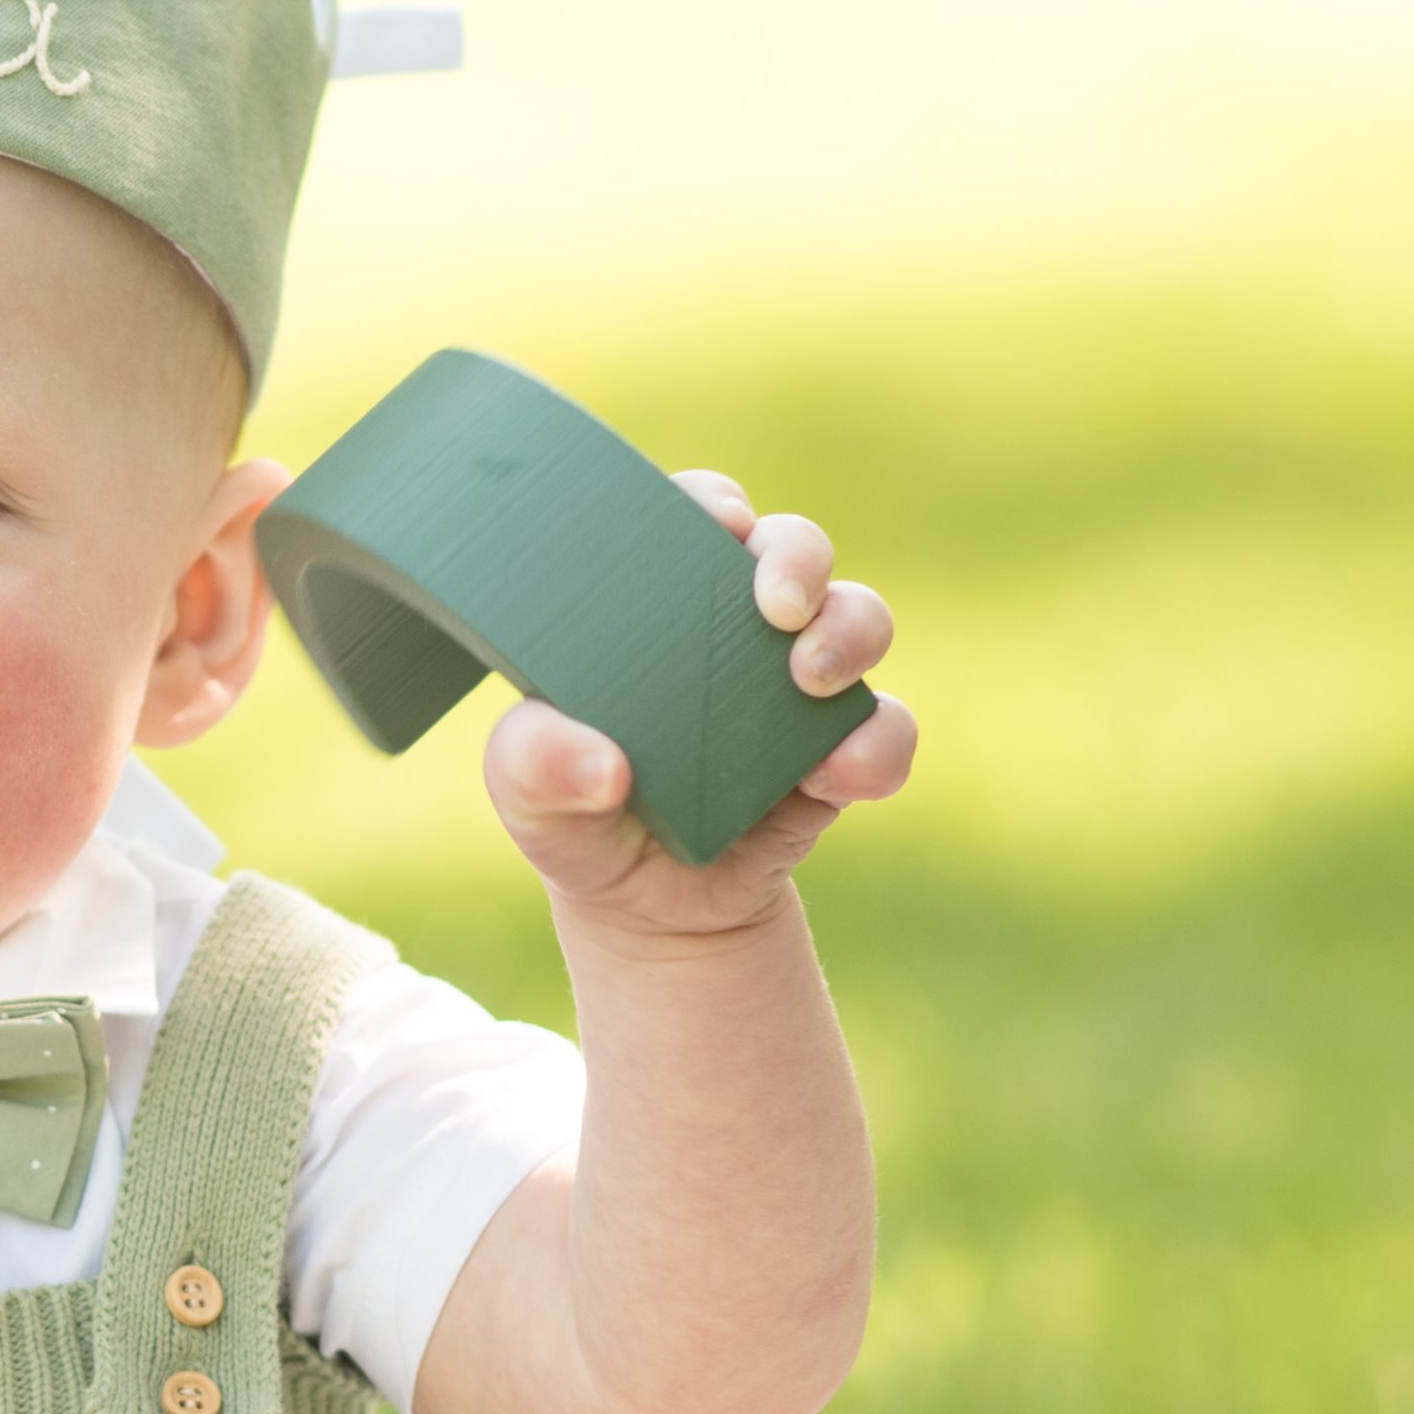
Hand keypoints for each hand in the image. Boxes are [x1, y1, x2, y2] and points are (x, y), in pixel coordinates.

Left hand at [483, 473, 916, 940]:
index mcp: (654, 603)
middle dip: (797, 557)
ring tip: (811, 681)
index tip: (719, 523)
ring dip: (849, 632)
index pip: (689, 518)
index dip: (712, 503)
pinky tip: (836, 777)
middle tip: (778, 606)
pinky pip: (886, 729)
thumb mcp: (528, 796)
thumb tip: (603, 769)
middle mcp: (735, 624)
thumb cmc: (574, 816)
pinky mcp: (841, 749)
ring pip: (858, 616)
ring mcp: (797, 681)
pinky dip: (875, 746)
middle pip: (790, 545)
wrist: (646, 910)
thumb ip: (535, 769)